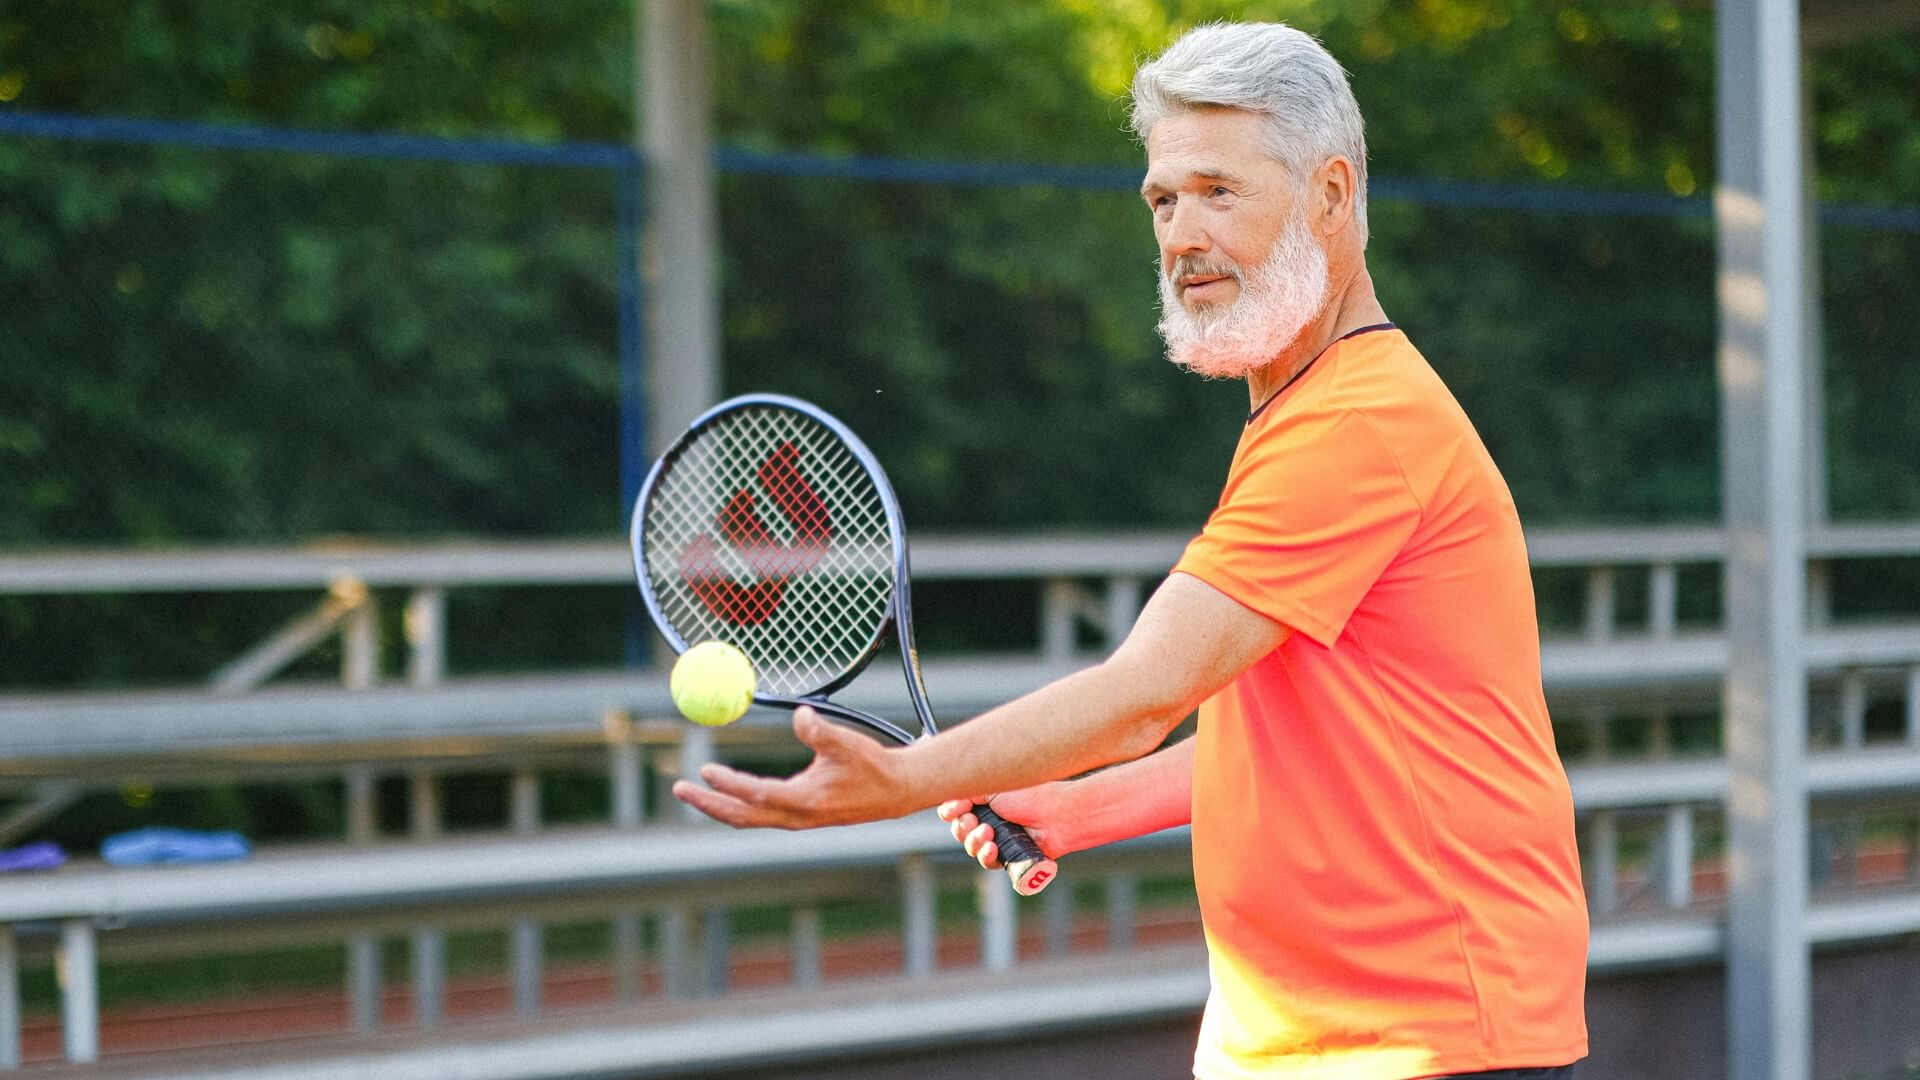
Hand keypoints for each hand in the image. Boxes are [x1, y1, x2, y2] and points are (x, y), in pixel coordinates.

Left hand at [672, 707, 914, 828]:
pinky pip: (757, 815)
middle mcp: (796, 816)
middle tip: (678, 788)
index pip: (757, 795)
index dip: (730, 784)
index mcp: (806, 801)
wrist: (894, 792)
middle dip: (707, 803)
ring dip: (717, 805)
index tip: (706, 770)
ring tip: (692, 790)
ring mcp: (795, 819)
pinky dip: (735, 805)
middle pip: (740, 816)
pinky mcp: (797, 816)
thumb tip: (799, 713)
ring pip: (746, 818)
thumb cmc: (871, 765)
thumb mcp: (848, 743)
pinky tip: (726, 792)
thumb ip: (821, 730)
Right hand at [936, 784, 1065, 869]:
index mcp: (985, 802)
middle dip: (963, 827)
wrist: (1056, 814)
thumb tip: (950, 802)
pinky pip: (988, 863)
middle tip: (973, 820)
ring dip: (974, 841)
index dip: (951, 811)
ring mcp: (1000, 840)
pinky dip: (986, 856)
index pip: (955, 810)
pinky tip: (993, 848)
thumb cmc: (1030, 796)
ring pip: (972, 848)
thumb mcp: (994, 788)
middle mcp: (990, 820)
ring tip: (988, 832)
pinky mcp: (1009, 858)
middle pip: (960, 831)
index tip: (958, 807)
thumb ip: (969, 792)